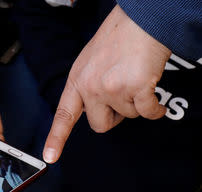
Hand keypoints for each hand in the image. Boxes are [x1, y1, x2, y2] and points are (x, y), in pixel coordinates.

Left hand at [42, 4, 170, 163]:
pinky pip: (148, 113)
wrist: (142, 19)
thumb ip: (89, 86)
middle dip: (115, 117)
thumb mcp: (91, 61)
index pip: (64, 115)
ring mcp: (111, 89)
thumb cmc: (119, 37)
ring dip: (136, 102)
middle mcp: (90, 87)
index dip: (56, 138)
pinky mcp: (134, 89)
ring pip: (128, 116)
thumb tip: (98, 110)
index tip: (50, 157)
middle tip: (123, 95)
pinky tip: (153, 90)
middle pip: (100, 125)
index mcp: (77, 80)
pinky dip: (155, 108)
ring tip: (136, 77)